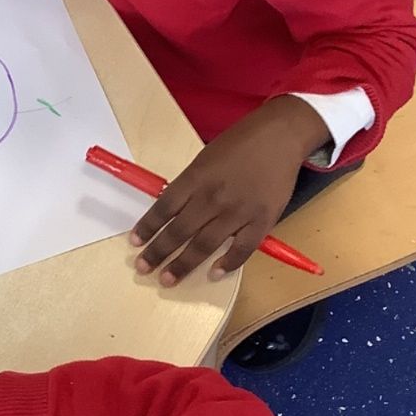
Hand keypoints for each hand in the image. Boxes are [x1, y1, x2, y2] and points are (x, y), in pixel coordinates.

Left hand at [130, 96, 328, 284]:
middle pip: (180, 231)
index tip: (135, 243)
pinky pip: (242, 249)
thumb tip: (172, 210)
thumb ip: (191, 184)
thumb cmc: (240, 143)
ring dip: (184, 264)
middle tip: (143, 268)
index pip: (164, 208)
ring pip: (205, 244)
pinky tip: (214, 273)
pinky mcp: (263, 221)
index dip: (148, 227)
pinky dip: (228, 263)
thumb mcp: (205, 157)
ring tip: (167, 279)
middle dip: (159, 252)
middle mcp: (213, 197)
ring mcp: (238, 211)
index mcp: (196, 178)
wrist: (280, 136)